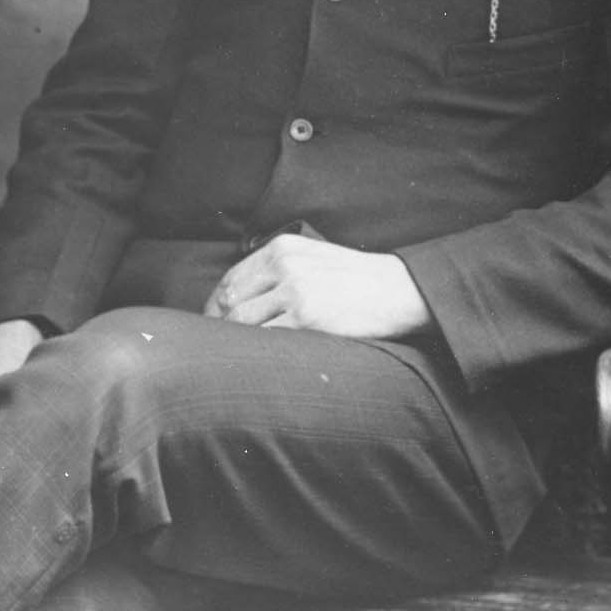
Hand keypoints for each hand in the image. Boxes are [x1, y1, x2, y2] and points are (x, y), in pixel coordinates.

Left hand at [203, 234, 430, 339]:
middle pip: (232, 301)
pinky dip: (255, 353)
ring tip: (233, 359)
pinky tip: (256, 362)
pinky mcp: (307, 319)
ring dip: (233, 342)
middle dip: (218, 327)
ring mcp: (295, 292)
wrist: (397, 290)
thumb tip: (240, 297)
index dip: (215, 305)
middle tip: (216, 349)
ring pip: (243, 323)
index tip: (213, 324)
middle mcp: (285, 266)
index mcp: (283, 248)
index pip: (232, 278)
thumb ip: (279, 269)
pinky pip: (266, 340)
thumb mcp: (314, 257)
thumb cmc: (356, 279)